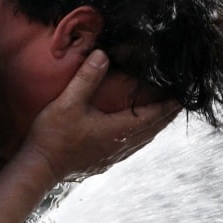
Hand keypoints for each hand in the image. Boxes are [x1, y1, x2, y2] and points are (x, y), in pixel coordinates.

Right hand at [24, 50, 179, 182]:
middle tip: (180, 103)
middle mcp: (120, 145)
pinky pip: (132, 146)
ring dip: (156, 125)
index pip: (151, 115)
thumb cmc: (53, 136)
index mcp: (116, 130)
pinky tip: (138, 133)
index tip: (183, 96)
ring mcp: (113, 156)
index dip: (168, 105)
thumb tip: (103, 55)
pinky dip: (142, 135)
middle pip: (152, 129)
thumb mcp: (68, 102)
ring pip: (144, 139)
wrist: (38, 168)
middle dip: (167, 114)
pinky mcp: (104, 161)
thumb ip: (87, 78)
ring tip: (164, 114)